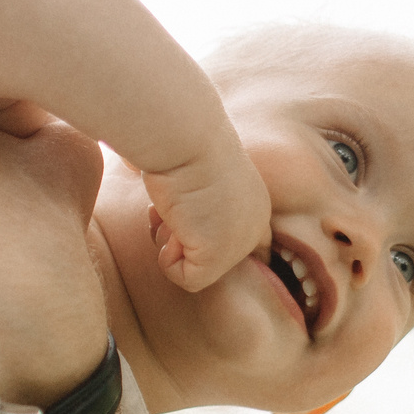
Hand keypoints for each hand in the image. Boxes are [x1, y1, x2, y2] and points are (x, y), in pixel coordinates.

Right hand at [143, 132, 270, 292]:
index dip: (202, 239)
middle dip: (184, 241)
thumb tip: (159, 207)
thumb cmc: (182, 143)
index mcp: (253, 204)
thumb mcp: (194, 176)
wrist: (185, 135)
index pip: (241, 244)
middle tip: (172, 210)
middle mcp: (254, 225)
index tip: (180, 218)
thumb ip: (194, 204)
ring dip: (171, 244)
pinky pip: (185, 278)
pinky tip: (169, 226)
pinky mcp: (218, 256)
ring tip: (170, 211)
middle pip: (212, 258)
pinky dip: (167, 259)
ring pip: (196, 268)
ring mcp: (240, 243)